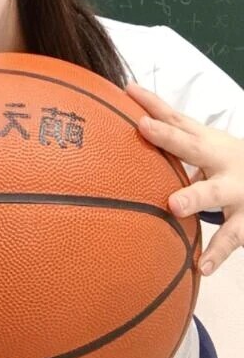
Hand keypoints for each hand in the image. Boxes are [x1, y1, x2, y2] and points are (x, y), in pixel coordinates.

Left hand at [125, 81, 243, 275]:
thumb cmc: (225, 161)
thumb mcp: (203, 143)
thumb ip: (169, 130)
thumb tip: (125, 100)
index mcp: (205, 142)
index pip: (175, 119)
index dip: (152, 105)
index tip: (128, 91)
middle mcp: (219, 160)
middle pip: (192, 145)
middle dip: (168, 137)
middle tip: (143, 127)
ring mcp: (236, 189)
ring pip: (214, 193)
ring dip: (194, 197)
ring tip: (173, 205)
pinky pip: (231, 237)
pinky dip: (216, 253)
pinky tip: (199, 266)